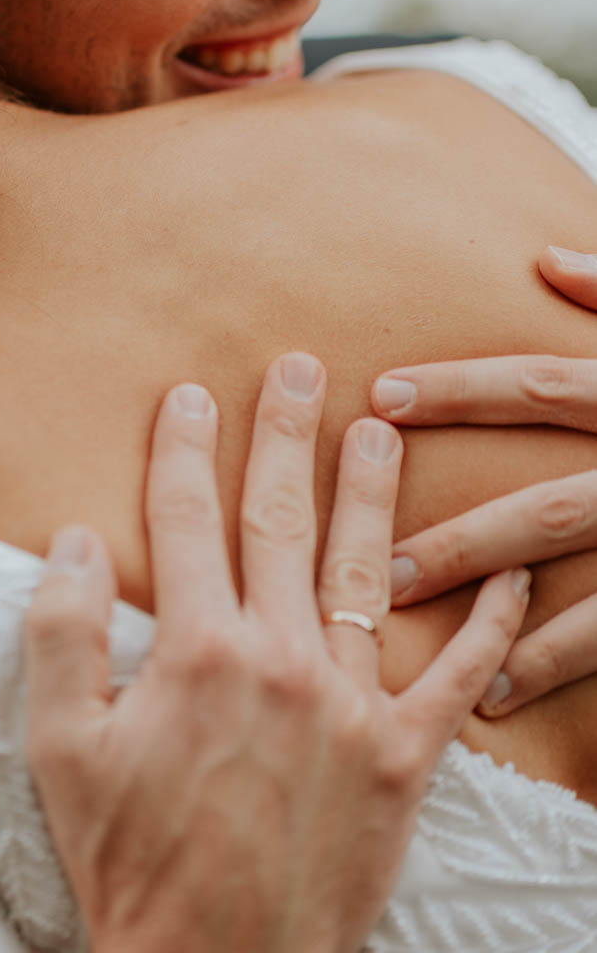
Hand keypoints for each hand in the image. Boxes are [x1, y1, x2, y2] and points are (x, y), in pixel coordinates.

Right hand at [22, 357, 526, 952]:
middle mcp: (283, 660)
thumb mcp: (59, 747)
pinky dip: (490, 625)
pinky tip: (507, 572)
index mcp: (198, 650)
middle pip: (280, 523)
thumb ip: (60, 633)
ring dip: (369, 495)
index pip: (187, 521)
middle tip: (298, 369)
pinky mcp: (402, 762)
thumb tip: (71, 540)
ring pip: (365, 573)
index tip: (187, 395)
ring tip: (381, 428)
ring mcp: (351, 708)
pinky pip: (458, 680)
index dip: (183, 451)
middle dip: (283, 438)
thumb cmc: (128, 864)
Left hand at [372, 244, 596, 717]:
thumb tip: (546, 260)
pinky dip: (571, 664)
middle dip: (463, 544)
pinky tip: (510, 691)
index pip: (544, 384)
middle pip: (551, 511)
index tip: (381, 397)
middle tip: (379, 569)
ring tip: (440, 655)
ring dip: (513, 634)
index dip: (463, 388)